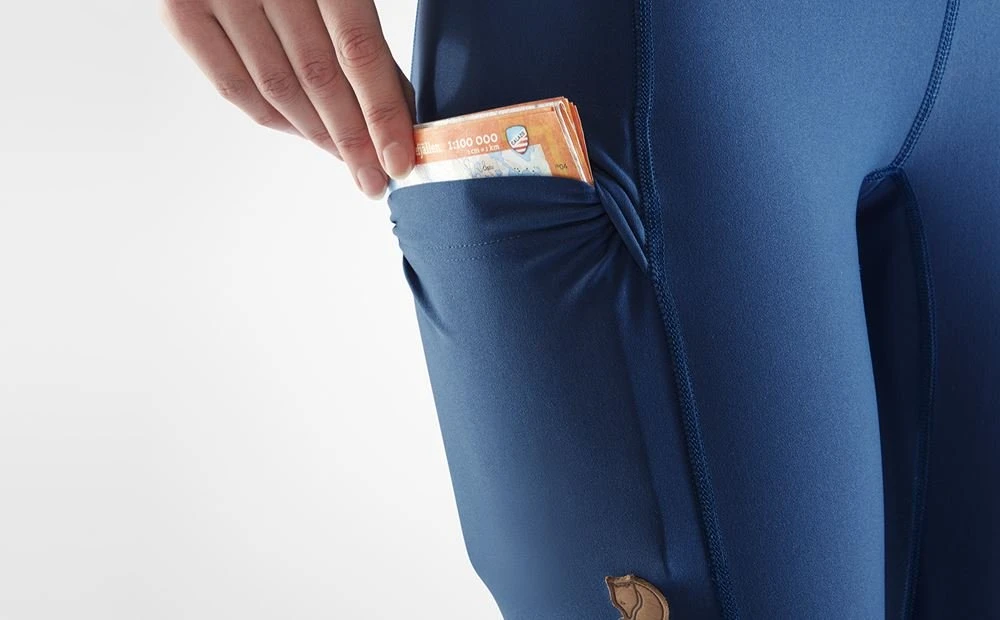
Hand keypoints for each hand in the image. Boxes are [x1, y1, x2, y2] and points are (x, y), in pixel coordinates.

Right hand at [159, 0, 416, 198]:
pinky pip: (232, 84)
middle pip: (319, 80)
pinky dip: (273, 117)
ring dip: (317, 136)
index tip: (400, 158)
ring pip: (277, 90)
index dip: (382, 112)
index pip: (358, 51)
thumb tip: (393, 96)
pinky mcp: (180, 10)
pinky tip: (304, 134)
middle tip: (376, 177)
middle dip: (354, 139)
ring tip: (347, 161)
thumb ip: (358, 20)